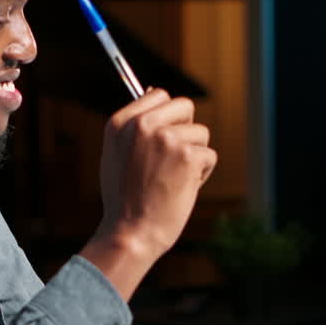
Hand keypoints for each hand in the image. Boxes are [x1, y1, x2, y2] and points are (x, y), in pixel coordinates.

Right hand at [80, 88, 217, 299]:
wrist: (131, 233)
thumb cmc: (125, 200)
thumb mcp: (116, 156)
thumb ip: (134, 126)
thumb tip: (153, 91)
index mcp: (121, 123)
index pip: (158, 95)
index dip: (168, 117)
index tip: (165, 138)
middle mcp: (142, 126)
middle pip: (184, 106)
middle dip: (186, 130)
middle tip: (174, 158)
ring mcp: (166, 139)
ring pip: (200, 133)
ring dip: (194, 156)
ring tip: (174, 179)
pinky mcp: (188, 156)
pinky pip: (209, 155)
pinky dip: (202, 174)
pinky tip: (183, 189)